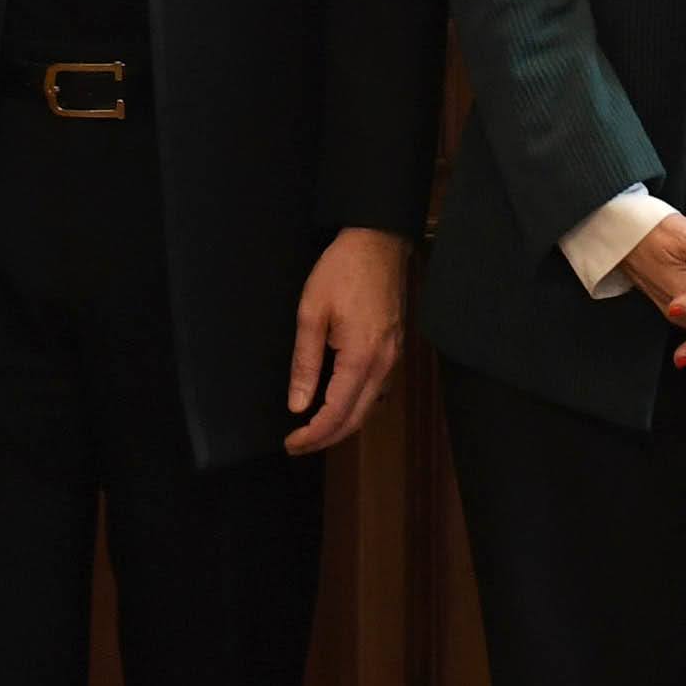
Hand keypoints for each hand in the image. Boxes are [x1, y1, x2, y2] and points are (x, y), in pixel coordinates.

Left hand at [285, 227, 412, 455]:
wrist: (378, 240)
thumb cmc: (340, 271)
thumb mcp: (311, 313)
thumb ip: (305, 363)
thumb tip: (298, 405)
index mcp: (361, 357)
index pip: (336, 413)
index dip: (313, 434)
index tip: (290, 443)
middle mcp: (384, 363)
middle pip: (357, 418)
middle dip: (326, 438)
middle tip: (297, 445)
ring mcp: (393, 356)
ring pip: (370, 406)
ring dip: (342, 424)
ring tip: (313, 430)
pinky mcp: (395, 346)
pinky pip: (377, 389)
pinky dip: (356, 406)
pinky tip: (339, 404)